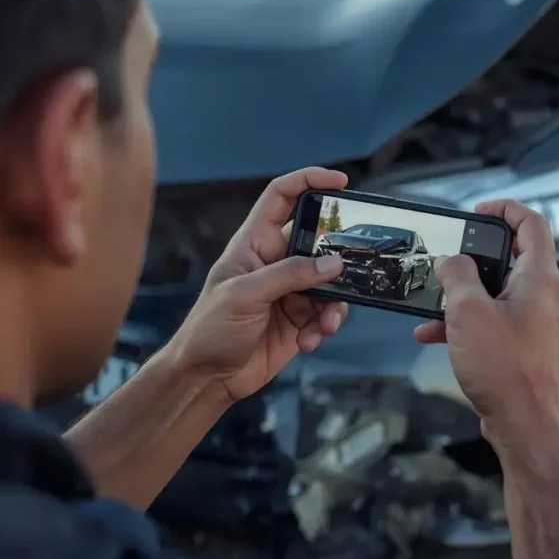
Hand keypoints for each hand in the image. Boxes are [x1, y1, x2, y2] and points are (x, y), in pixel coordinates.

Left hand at [165, 167, 349, 403]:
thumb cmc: (210, 329)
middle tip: (351, 267)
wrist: (207, 377)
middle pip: (318, 241)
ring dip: (333, 303)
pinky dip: (325, 326)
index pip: (282, 197)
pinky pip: (327, 312)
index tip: (340, 180)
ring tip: (324, 323)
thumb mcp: (245, 295)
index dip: (309, 181)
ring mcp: (290, 291)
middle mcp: (275, 262)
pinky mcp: (300, 319)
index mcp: (254, 243)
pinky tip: (309, 341)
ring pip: (330, 281)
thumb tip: (333, 263)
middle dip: (337, 255)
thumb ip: (290, 275)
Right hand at [414, 200, 558, 443]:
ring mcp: (535, 324)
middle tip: (449, 258)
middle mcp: (543, 298)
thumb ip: (457, 277)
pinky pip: (493, 322)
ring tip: (435, 304)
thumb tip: (450, 261)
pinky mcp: (523, 348)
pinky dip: (466, 324)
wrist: (526, 425)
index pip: (532, 225)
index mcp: (539, 279)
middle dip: (474, 258)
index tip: (479, 211)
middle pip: (512, 258)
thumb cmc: (506, 371)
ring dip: (464, 295)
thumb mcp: (468, 313)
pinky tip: (435, 336)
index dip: (506, 209)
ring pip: (497, 293)